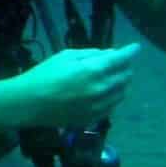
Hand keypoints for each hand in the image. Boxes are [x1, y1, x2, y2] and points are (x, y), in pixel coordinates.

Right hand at [8, 43, 141, 128]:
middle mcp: (100, 89)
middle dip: (126, 67)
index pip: (120, 59)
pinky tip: (107, 93)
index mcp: (93, 70)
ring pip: (121, 93)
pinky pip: (112, 107)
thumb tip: (109, 55)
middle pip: (124, 76)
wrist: (29, 103)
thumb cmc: (44, 75)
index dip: (130, 52)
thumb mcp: (65, 56)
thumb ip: (90, 54)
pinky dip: (114, 97)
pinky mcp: (93, 118)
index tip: (136, 48)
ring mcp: (98, 106)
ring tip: (116, 77)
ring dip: (122, 83)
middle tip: (121, 62)